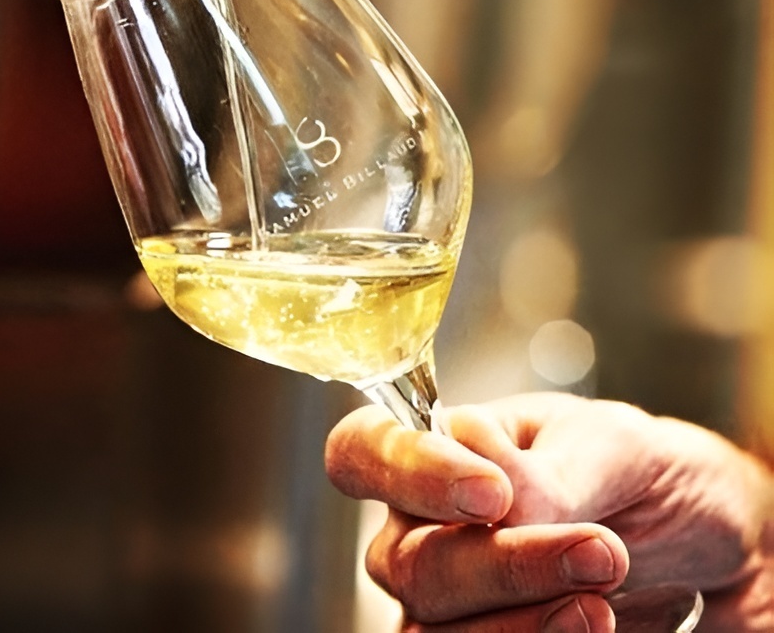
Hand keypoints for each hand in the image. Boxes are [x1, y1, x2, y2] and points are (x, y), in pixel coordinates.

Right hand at [325, 393, 773, 629]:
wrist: (696, 539)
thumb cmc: (634, 468)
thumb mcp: (611, 444)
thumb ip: (549, 471)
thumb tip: (502, 510)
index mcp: (436, 450)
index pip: (362, 452)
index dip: (406, 474)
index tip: (491, 493)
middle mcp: (419, 529)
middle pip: (407, 563)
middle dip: (502, 565)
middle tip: (598, 551)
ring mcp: (445, 604)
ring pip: (431, 632)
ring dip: (520, 625)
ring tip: (602, 603)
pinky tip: (593, 626)